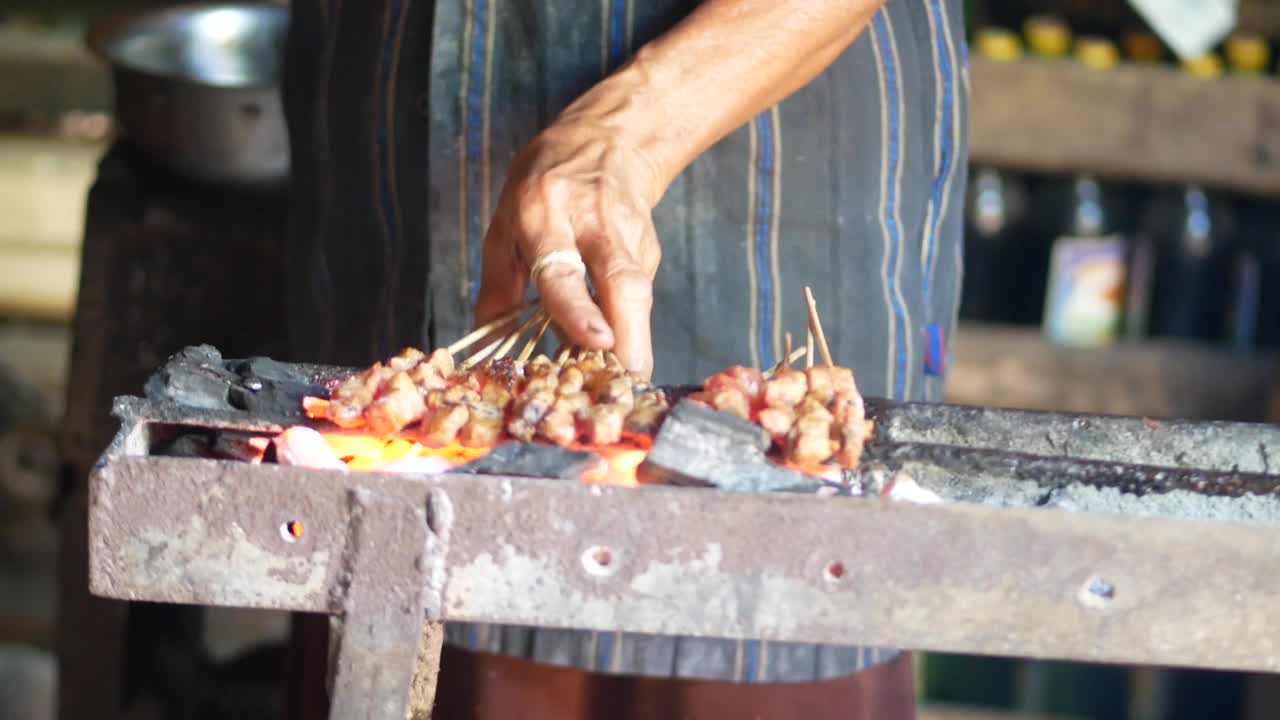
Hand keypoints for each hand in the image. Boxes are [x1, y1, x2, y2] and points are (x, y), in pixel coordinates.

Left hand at [473, 120, 662, 377]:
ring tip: (623, 381)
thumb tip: (486, 338)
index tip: (597, 342)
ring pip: (638, 293)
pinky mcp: (650, 248)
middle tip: (629, 380)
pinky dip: (631, 329)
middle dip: (631, 336)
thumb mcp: (504, 224)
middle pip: (622, 284)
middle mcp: (593, 223)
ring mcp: (629, 235)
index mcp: (544, 215)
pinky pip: (639, 297)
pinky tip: (620, 351)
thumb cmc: (543, 187)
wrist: (607, 141)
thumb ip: (498, 284)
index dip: (580, 309)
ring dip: (635, 341)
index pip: (563, 269)